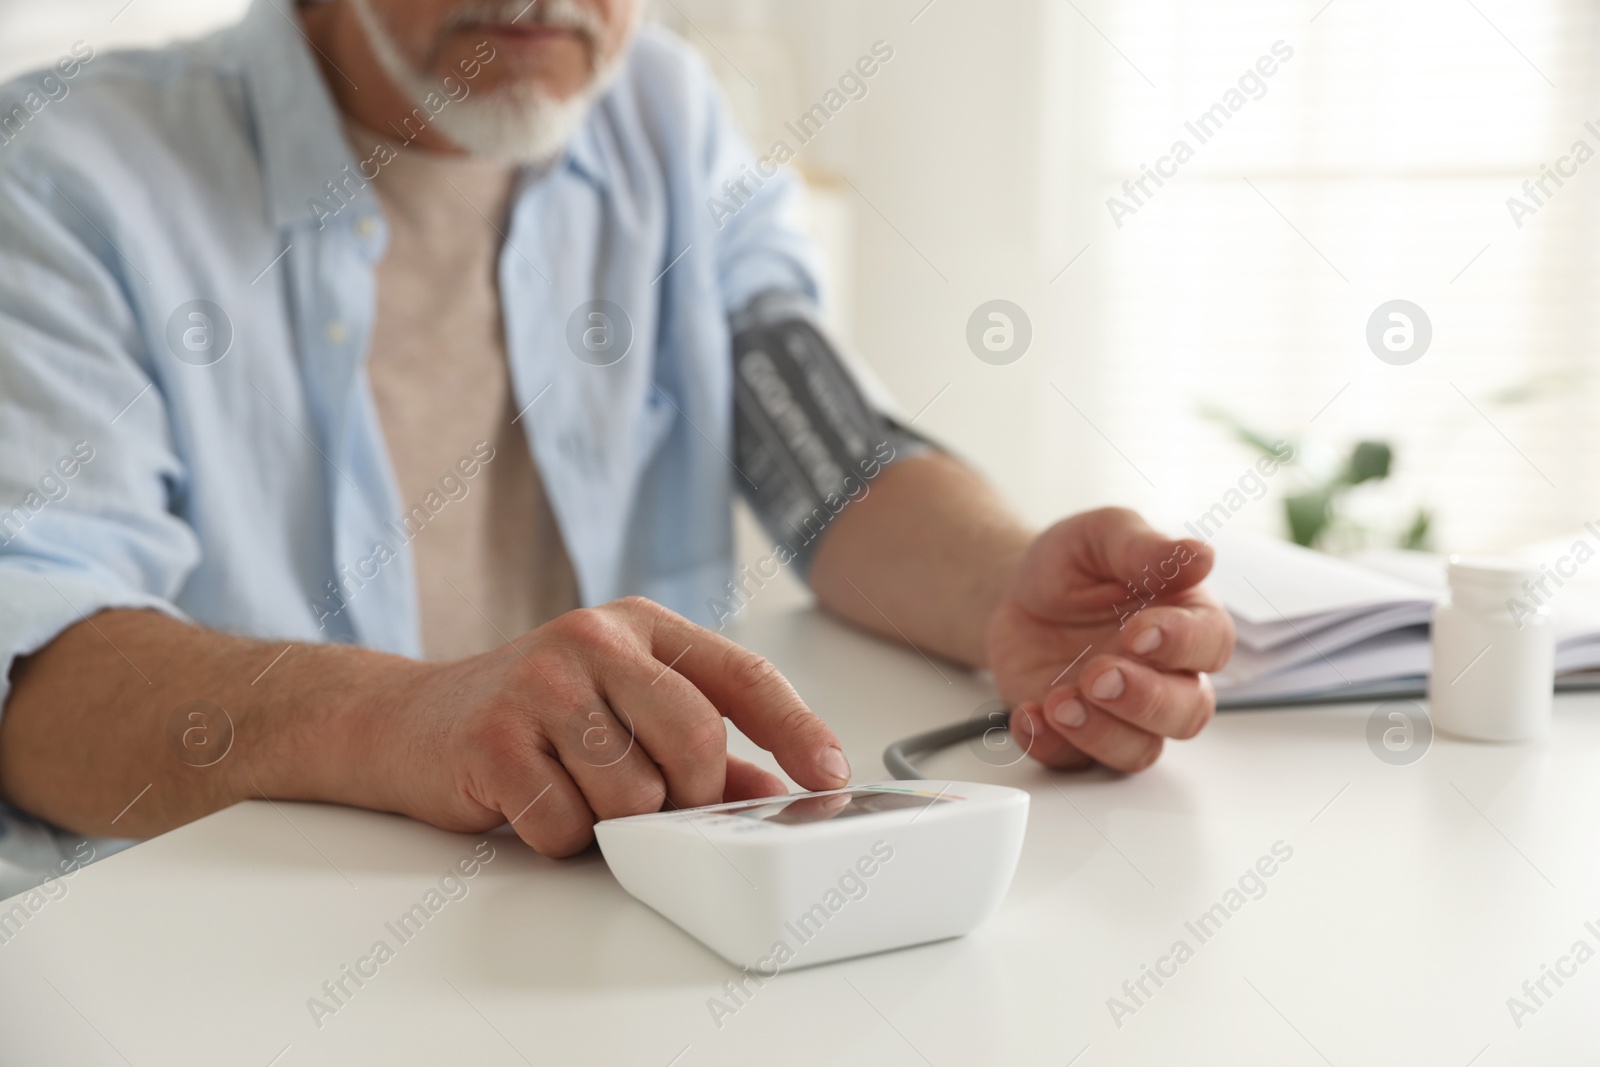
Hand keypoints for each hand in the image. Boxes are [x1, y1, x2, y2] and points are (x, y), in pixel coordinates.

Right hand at [365, 597, 849, 855]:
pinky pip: (567, 824)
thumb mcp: (623, 710)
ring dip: (616, 821)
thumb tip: (779, 792)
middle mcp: (593, 640)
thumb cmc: (530, 715)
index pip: (742, 676)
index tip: (831, 776)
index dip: (797, 730)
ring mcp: (540, 684)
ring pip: (633, 793)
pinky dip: (561, 836)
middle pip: (696, 740)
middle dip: (693, 796)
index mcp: (640, 627)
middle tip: (663, 808)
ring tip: (579, 793)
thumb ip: (702, 746)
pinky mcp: (493, 739)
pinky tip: (533, 803)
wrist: (405, 720)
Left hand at [984, 508, 1234, 771]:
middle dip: (1145, 701)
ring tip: (1059, 701)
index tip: (1139, 632)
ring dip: (1102, 734)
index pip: (1210, 643)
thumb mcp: (1102, 536)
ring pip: (1140, 750)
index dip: (1182, 643)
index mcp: (1184, 620)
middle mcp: (1164, 675)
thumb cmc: (1074, 565)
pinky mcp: (1077, 735)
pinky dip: (1051, 746)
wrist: (1016, 593)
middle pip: (1187, 712)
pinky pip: (1076, 762)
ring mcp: (1122, 712)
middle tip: (1097, 675)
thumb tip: (1201, 556)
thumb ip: (1144, 548)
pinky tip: (1029, 714)